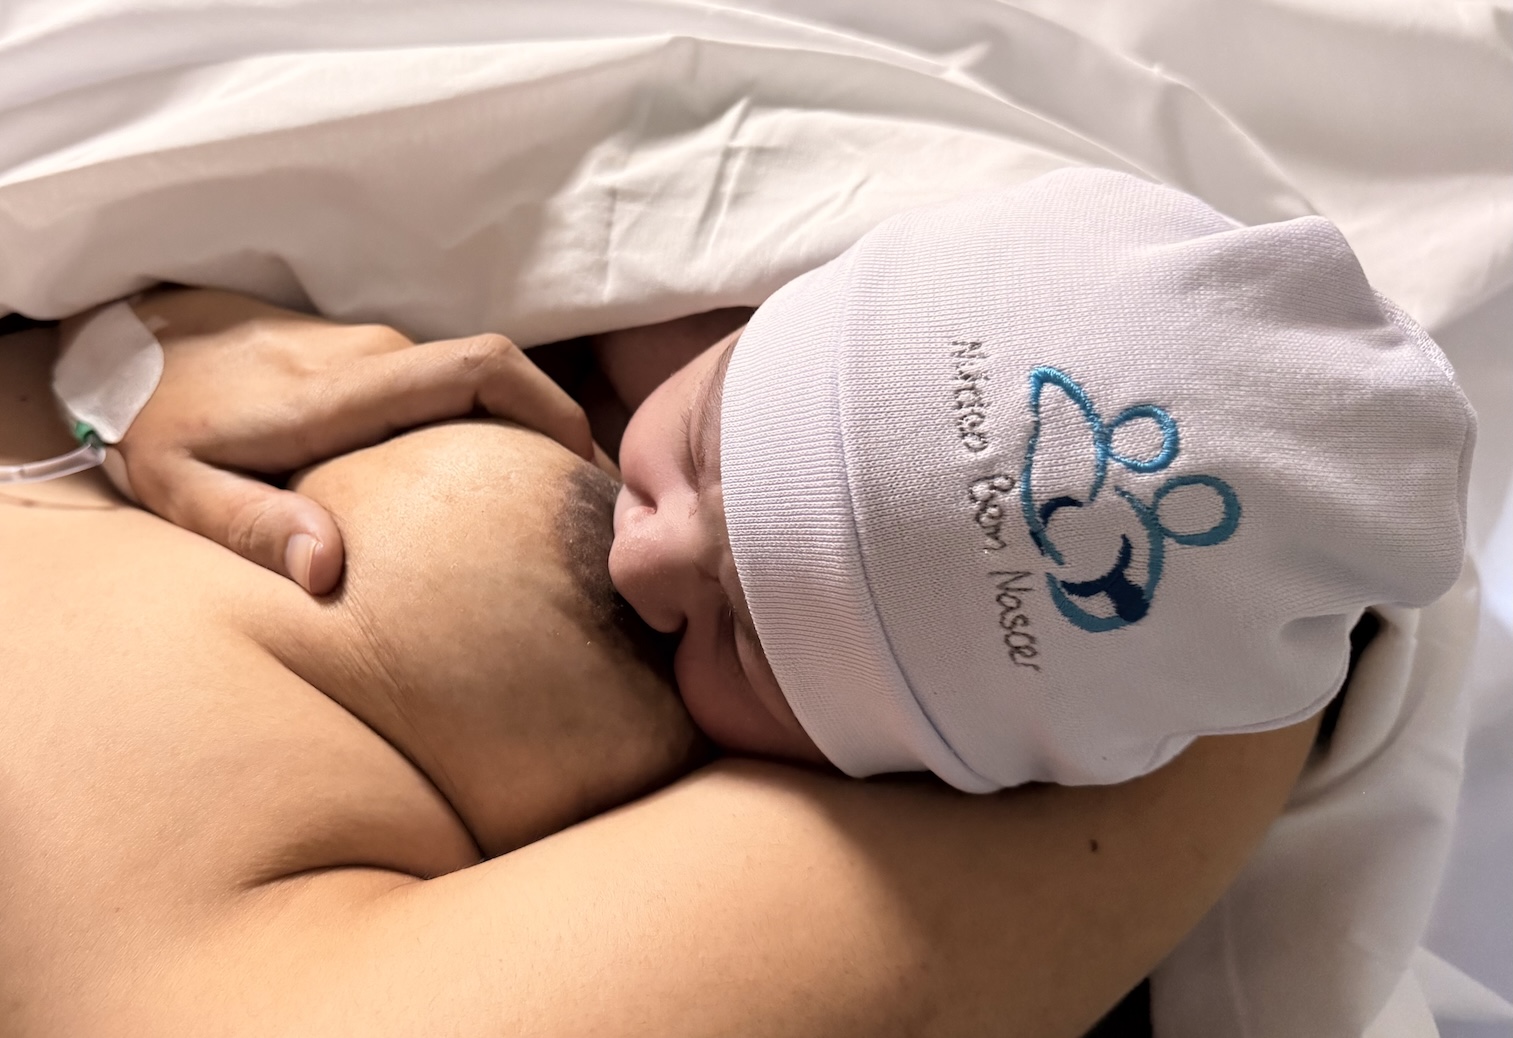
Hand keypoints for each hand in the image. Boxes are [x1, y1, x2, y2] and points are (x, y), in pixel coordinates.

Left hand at [88, 287, 596, 593]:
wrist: (124, 341)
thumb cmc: (157, 424)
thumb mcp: (183, 489)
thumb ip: (255, 526)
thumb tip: (329, 570)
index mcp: (344, 391)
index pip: (478, 370)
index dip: (550, 407)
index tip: (588, 464)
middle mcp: (373, 354)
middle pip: (499, 374)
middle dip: (558, 429)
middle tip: (592, 500)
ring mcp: (371, 345)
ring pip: (476, 378)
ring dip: (522, 426)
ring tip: (549, 495)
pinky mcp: (365, 352)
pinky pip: (447, 380)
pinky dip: (487, 420)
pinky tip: (488, 471)